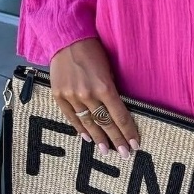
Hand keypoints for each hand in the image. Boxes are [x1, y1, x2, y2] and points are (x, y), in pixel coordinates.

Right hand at [50, 38, 139, 158]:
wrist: (67, 39)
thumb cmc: (93, 50)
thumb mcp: (110, 69)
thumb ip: (111, 90)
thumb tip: (116, 110)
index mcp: (104, 87)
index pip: (119, 116)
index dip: (128, 131)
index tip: (135, 144)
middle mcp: (88, 94)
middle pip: (105, 123)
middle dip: (116, 140)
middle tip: (125, 154)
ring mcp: (72, 96)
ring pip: (88, 123)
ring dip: (99, 139)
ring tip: (106, 151)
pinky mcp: (59, 96)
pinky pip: (71, 117)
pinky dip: (80, 128)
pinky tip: (87, 138)